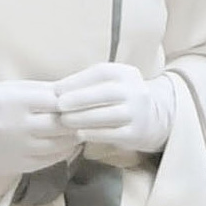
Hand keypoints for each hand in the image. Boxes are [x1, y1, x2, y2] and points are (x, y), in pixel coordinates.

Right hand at [0, 79, 75, 178]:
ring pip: (59, 145)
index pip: (57, 101)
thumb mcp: (9, 88)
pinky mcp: (16, 166)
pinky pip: (49, 161)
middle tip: (88, 117)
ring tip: (78, 130)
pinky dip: (61, 152)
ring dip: (73, 138)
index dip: (73, 102)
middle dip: (77, 120)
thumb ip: (41, 90)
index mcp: (14, 101)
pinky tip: (64, 144)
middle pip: (61, 125)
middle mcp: (16, 126)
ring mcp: (16, 149)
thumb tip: (73, 94)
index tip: (81, 100)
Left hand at [52, 61, 174, 155]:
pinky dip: (93, 133)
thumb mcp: (109, 84)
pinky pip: (112, 133)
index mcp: (126, 74)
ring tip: (64, 120)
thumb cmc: (118, 99)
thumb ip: (87, 84)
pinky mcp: (136, 133)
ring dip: (83, 118)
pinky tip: (79, 133)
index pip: (101, 72)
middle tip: (59, 105)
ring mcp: (138, 113)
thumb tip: (54, 90)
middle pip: (106, 93)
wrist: (151, 119)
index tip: (57, 89)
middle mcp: (135, 91)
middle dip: (79, 99)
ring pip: (108, 115)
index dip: (78, 80)